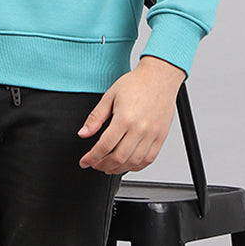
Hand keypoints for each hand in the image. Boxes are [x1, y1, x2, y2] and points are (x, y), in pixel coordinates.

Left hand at [77, 56, 185, 174]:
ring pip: (134, 162)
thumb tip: (83, 133)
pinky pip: (149, 159)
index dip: (91, 158)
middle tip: (95, 165)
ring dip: (119, 168)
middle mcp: (140, 128)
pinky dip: (137, 166)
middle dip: (102, 165)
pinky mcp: (161, 136)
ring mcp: (152, 134)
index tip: (85, 161)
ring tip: (109, 167)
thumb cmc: (136, 83)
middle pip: (118, 157)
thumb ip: (95, 117)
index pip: (104, 146)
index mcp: (124, 118)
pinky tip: (127, 165)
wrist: (160, 76)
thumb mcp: (110, 96)